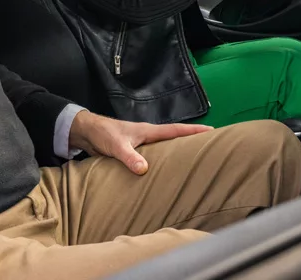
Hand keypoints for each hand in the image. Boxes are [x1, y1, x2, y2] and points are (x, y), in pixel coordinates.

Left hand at [69, 110, 211, 174]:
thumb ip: (129, 157)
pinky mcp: (135, 152)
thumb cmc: (103, 134)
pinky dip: (164, 160)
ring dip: (179, 151)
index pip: (176, 130)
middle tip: (211, 146)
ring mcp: (143, 144)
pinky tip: (167, 171)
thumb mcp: (116, 146)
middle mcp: (148, 136)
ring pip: (166, 147)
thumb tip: (144, 170)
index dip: (194, 131)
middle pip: (175, 138)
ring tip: (195, 160)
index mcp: (149, 131)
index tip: (212, 131)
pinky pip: (155, 156)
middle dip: (192, 140)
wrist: (87, 132)